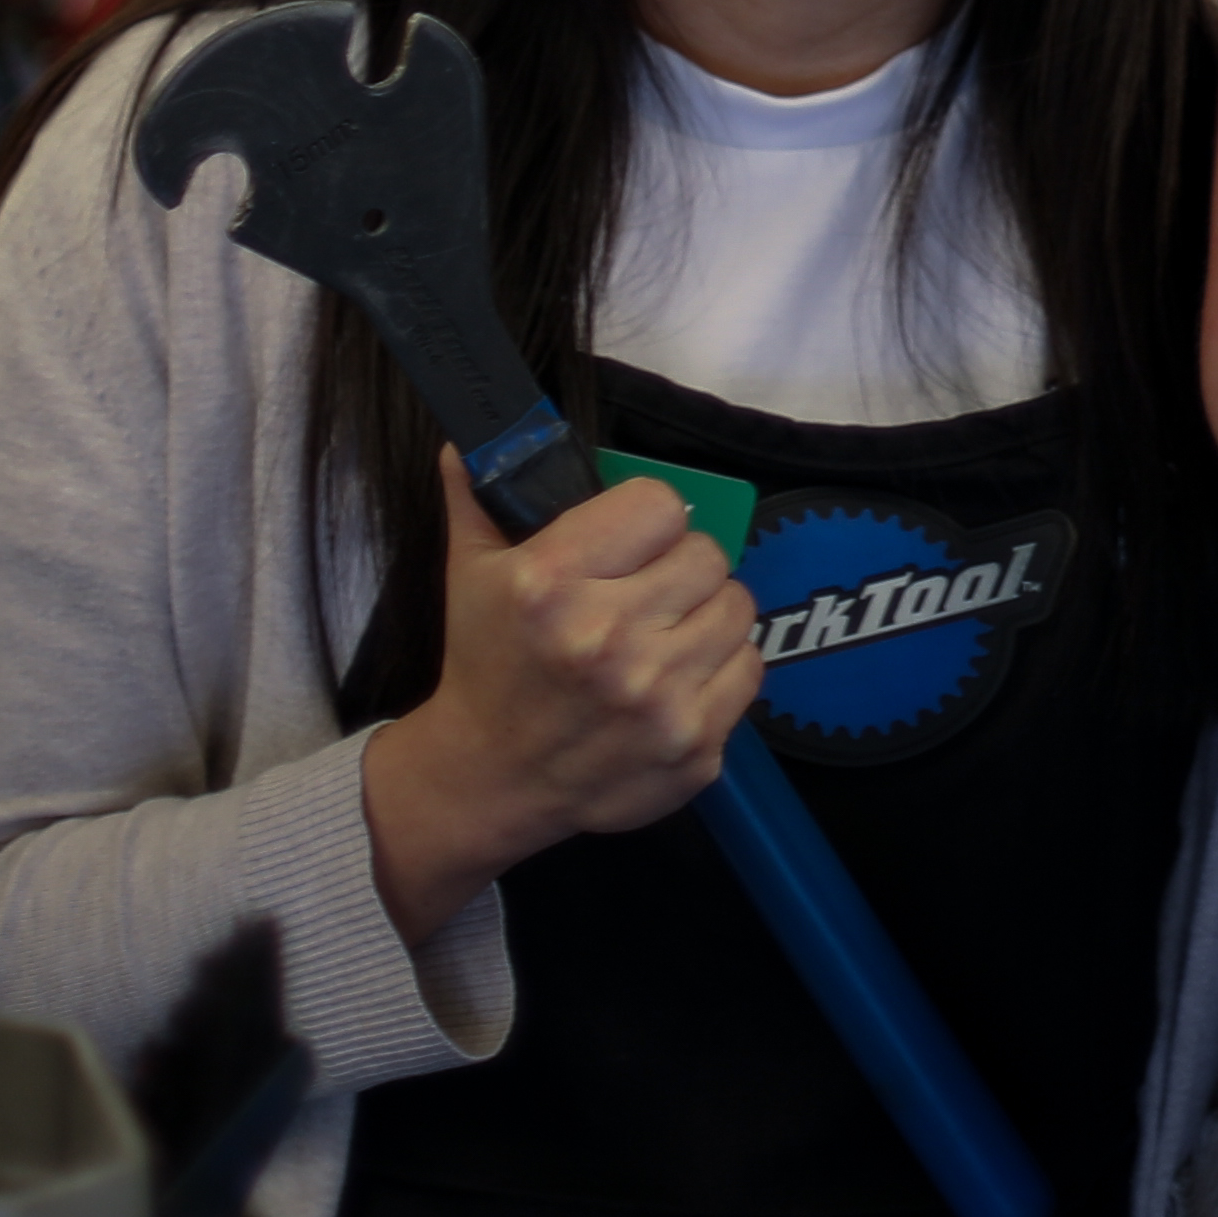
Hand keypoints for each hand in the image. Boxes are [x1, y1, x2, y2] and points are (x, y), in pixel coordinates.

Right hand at [361, 449, 763, 941]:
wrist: (488, 780)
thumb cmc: (486, 666)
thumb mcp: (468, 574)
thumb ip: (478, 496)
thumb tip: (468, 436)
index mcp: (552, 585)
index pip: (660, 504)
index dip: (646, 520)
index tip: (629, 542)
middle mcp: (608, 640)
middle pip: (706, 554)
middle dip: (678, 569)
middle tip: (647, 593)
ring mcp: (656, 699)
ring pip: (737, 607)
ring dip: (707, 614)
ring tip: (665, 634)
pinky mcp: (694, 746)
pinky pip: (749, 669)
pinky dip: (723, 669)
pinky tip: (679, 678)